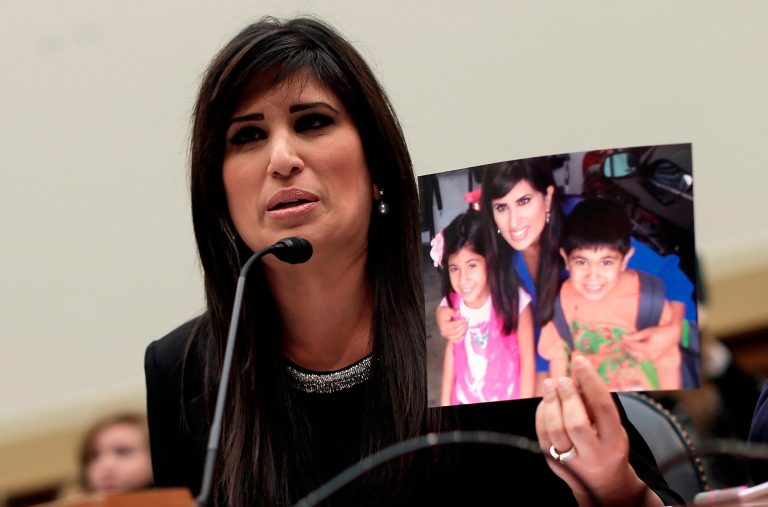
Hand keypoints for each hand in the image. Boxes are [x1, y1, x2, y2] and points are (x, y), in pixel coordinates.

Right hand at [435, 306, 466, 342]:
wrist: (440, 315)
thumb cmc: (444, 312)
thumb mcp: (447, 310)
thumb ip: (453, 312)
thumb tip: (458, 313)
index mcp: (443, 326)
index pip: (454, 325)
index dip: (461, 323)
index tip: (465, 320)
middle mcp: (443, 332)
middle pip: (456, 331)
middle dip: (462, 327)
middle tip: (467, 323)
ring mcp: (446, 336)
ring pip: (456, 336)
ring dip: (462, 332)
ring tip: (466, 327)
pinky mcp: (448, 337)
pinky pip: (455, 340)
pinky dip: (460, 338)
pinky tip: (464, 335)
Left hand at [535, 355, 660, 506]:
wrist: (604, 484)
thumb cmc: (609, 446)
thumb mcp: (614, 427)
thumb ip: (597, 405)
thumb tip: (577, 377)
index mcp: (614, 441)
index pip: (603, 407)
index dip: (590, 381)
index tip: (579, 360)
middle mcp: (594, 453)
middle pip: (576, 423)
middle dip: (567, 396)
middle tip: (562, 379)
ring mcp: (572, 461)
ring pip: (556, 430)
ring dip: (550, 403)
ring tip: (550, 385)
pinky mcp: (554, 462)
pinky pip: (543, 435)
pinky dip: (542, 414)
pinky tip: (545, 402)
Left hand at [621, 323, 679, 360]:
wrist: (673, 334)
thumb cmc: (660, 331)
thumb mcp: (646, 332)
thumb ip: (635, 336)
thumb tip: (623, 337)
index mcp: (647, 348)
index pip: (632, 346)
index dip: (625, 342)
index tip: (620, 337)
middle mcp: (649, 355)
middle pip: (633, 353)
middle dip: (626, 348)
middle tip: (621, 342)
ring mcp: (652, 357)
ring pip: (637, 356)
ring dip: (631, 351)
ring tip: (626, 344)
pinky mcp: (654, 357)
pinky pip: (643, 356)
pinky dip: (637, 352)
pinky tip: (634, 347)